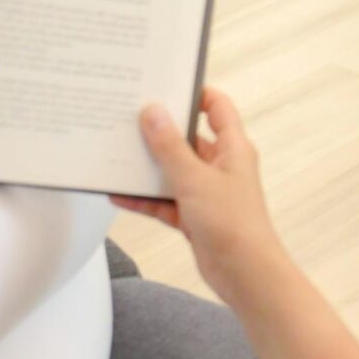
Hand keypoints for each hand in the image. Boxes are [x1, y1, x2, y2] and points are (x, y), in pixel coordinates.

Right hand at [111, 88, 285, 303]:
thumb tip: (153, 112)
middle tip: (127, 117)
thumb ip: (170, 147)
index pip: (217, 107)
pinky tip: (118, 194)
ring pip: (173, 171)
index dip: (194, 93)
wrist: (244, 274)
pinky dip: (145, 198)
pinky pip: (165, 201)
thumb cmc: (233, 224)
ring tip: (114, 153)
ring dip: (147, 166)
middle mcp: (222, 167)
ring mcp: (208, 192)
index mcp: (233, 148)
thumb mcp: (195, 179)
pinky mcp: (195, 217)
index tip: (164, 84)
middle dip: (159, 131)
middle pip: (187, 139)